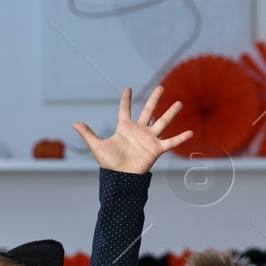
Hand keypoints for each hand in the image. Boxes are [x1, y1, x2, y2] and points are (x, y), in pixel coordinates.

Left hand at [73, 86, 192, 174]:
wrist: (120, 178)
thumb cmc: (109, 164)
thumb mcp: (97, 146)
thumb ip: (88, 133)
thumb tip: (74, 123)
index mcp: (124, 128)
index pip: (125, 110)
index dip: (126, 100)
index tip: (127, 88)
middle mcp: (138, 131)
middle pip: (148, 111)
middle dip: (154, 99)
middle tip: (161, 87)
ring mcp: (149, 139)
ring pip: (162, 122)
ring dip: (171, 113)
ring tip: (179, 103)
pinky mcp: (156, 149)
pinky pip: (170, 142)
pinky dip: (180, 138)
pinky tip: (190, 132)